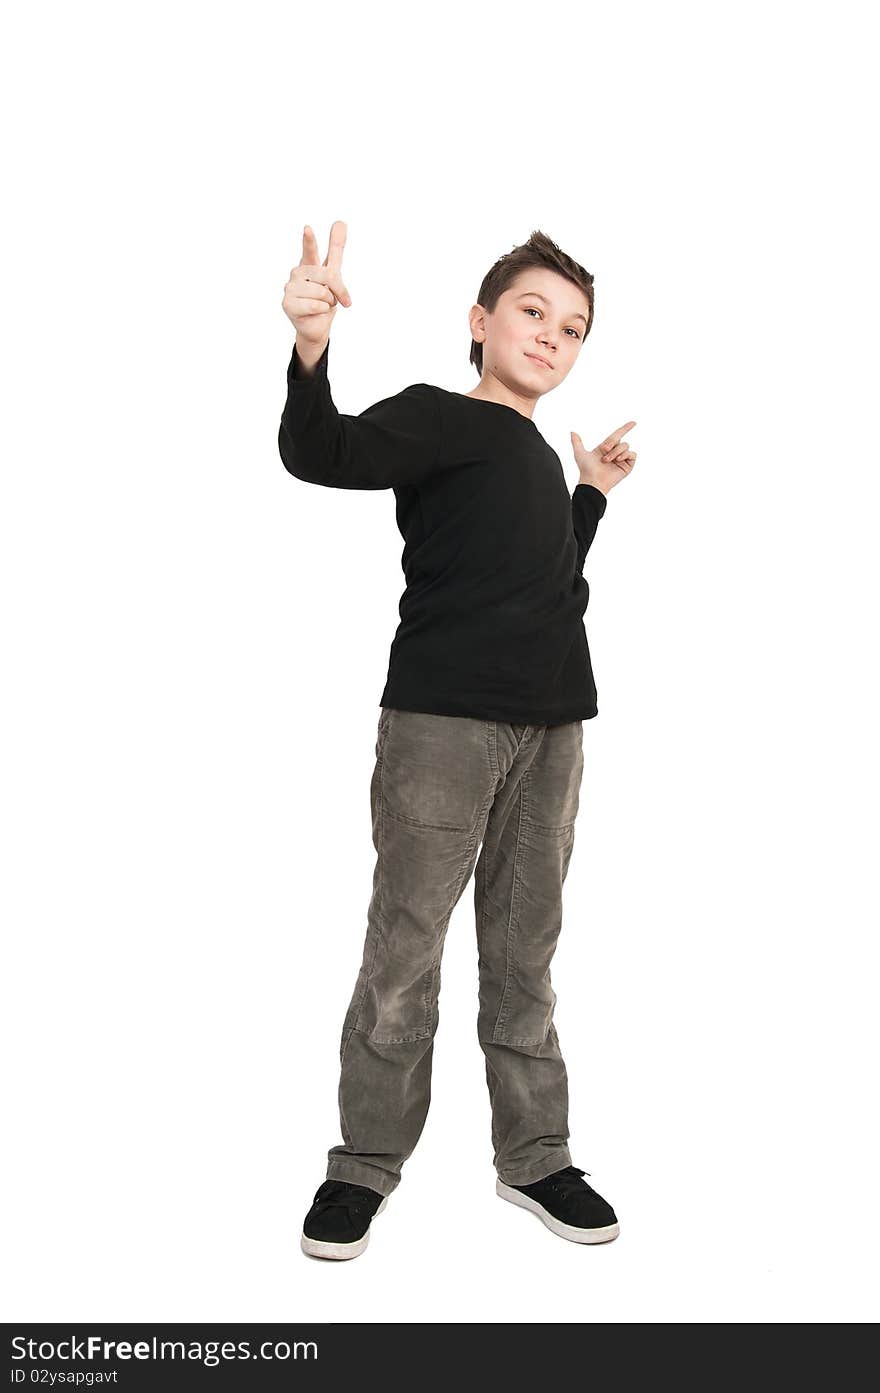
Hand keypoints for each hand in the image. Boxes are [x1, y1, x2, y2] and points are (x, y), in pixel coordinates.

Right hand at [282, 220, 352, 347]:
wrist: (317, 327)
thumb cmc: (324, 300)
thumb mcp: (333, 274)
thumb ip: (336, 249)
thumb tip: (340, 221)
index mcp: (308, 265)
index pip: (310, 250)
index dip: (309, 241)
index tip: (308, 228)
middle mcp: (297, 273)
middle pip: (327, 275)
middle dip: (338, 290)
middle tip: (335, 300)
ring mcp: (290, 288)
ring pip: (321, 292)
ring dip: (328, 303)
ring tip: (321, 306)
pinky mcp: (287, 304)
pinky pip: (315, 305)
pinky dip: (321, 311)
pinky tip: (314, 313)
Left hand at [570, 421, 636, 494]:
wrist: (593, 481)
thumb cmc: (586, 469)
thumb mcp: (579, 453)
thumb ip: (576, 442)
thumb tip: (572, 432)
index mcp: (606, 448)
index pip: (617, 435)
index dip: (625, 428)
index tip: (633, 423)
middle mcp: (614, 452)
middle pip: (620, 439)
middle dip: (611, 443)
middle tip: (603, 450)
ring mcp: (621, 460)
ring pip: (625, 446)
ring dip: (615, 451)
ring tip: (607, 460)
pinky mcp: (628, 466)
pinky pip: (632, 454)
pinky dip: (625, 455)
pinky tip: (618, 460)